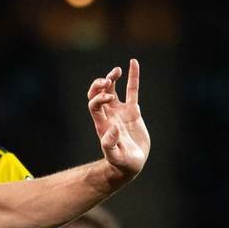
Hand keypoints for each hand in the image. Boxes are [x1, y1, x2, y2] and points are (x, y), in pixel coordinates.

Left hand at [88, 59, 148, 179]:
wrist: (132, 165)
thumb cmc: (122, 164)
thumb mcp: (116, 158)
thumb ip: (110, 145)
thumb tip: (111, 129)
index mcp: (102, 124)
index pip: (94, 105)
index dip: (99, 98)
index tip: (110, 98)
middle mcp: (108, 115)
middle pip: (98, 94)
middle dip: (100, 85)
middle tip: (108, 81)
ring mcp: (120, 112)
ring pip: (112, 89)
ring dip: (112, 78)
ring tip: (118, 70)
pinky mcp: (132, 111)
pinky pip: (132, 91)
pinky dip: (133, 77)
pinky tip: (133, 63)